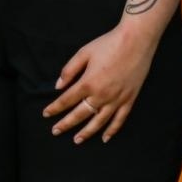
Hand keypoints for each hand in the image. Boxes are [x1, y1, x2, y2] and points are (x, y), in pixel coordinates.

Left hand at [43, 22, 159, 143]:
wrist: (135, 41)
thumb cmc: (108, 44)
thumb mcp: (84, 52)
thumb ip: (69, 70)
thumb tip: (58, 85)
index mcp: (88, 82)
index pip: (66, 100)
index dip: (55, 108)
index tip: (46, 114)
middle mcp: (101, 95)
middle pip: (79, 114)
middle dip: (66, 124)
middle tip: (55, 131)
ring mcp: (116, 99)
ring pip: (98, 122)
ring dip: (86, 133)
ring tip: (76, 140)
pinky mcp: (129, 99)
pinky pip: (119, 120)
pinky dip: (112, 131)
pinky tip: (105, 138)